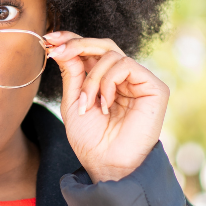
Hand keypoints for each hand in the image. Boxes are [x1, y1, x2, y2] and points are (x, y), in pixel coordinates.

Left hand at [46, 31, 169, 182]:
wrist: (107, 165)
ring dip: (91, 78)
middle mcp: (125, 78)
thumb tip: (60, 47)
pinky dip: (108, 82)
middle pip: (103, 45)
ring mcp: (140, 81)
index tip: (49, 40)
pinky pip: (126, 65)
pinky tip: (105, 104)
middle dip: (77, 45)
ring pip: (111, 55)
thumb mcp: (73, 102)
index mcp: (106, 80)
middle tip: (57, 51)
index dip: (72, 39)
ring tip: (87, 104)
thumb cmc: (91, 140)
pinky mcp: (155, 87)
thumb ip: (72, 73)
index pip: (92, 50)